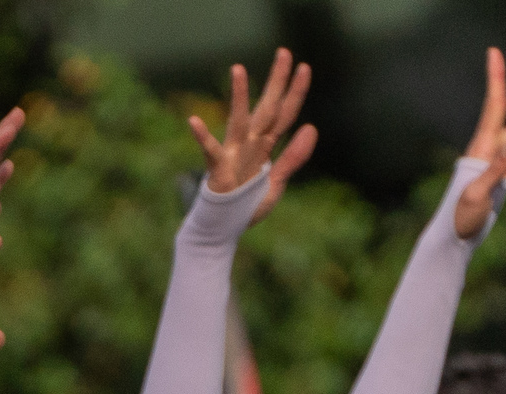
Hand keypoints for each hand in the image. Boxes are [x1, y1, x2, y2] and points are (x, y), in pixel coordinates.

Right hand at [190, 52, 315, 206]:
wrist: (222, 230)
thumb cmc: (246, 206)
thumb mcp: (277, 182)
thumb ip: (293, 156)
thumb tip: (311, 127)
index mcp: (265, 147)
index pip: (285, 115)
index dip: (296, 93)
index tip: (305, 67)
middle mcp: (249, 145)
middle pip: (267, 109)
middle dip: (277, 82)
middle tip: (284, 52)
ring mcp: (233, 156)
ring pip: (240, 122)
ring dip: (240, 97)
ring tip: (238, 70)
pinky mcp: (218, 171)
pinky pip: (211, 153)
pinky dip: (202, 138)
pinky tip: (194, 121)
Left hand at [453, 50, 505, 240]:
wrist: (452, 237)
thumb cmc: (460, 218)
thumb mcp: (476, 195)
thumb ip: (495, 169)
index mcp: (484, 148)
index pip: (495, 106)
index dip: (496, 78)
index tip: (494, 51)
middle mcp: (490, 147)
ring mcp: (496, 156)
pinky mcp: (501, 167)